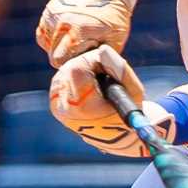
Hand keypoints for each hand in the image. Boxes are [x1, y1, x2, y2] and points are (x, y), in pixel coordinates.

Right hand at [36, 0, 150, 67]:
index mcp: (79, 30)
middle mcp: (63, 20)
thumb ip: (97, 61)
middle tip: (80, 53)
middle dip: (65, 58)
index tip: (83, 63)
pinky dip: (53, 38)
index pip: (61, 61)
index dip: (72, 65)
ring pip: (47, 45)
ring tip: (75, 41)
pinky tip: (66, 35)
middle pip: (53, 56)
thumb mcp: (113, 43)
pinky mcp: (50, 9)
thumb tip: (88, 78)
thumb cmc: (114, 21)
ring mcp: (54, 13)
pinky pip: (43, 33)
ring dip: (58, 47)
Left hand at [49, 44, 172, 156]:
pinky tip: (89, 89)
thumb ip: (119, 68)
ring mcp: (56, 105)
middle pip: (71, 66)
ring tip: (98, 86)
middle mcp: (63, 106)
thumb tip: (102, 50)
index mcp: (81, 107)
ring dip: (84, 71)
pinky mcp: (54, 102)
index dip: (94, 62)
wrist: (115, 137)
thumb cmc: (126, 112)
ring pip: (67, 70)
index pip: (78, 67)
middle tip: (104, 79)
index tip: (106, 71)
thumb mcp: (132, 91)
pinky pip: (64, 77)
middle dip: (89, 66)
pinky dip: (77, 78)